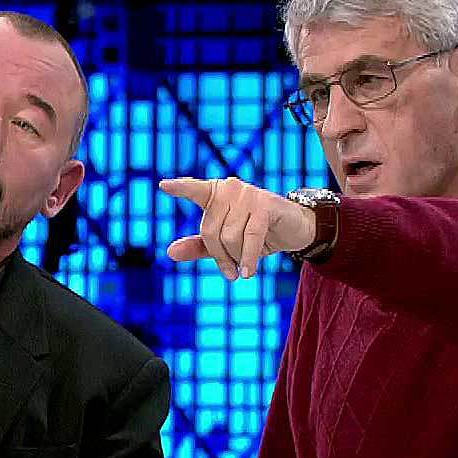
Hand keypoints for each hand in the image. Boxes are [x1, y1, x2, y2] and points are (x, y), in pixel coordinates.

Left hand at [159, 176, 316, 279]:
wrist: (294, 230)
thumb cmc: (257, 234)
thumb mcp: (225, 244)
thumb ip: (198, 246)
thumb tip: (170, 252)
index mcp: (215, 194)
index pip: (194, 190)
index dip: (180, 188)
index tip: (163, 185)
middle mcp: (229, 188)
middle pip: (211, 232)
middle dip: (221, 257)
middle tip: (233, 270)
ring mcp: (247, 194)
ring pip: (230, 238)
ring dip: (238, 258)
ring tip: (247, 262)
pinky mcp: (265, 204)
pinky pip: (250, 238)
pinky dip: (249, 258)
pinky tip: (250, 272)